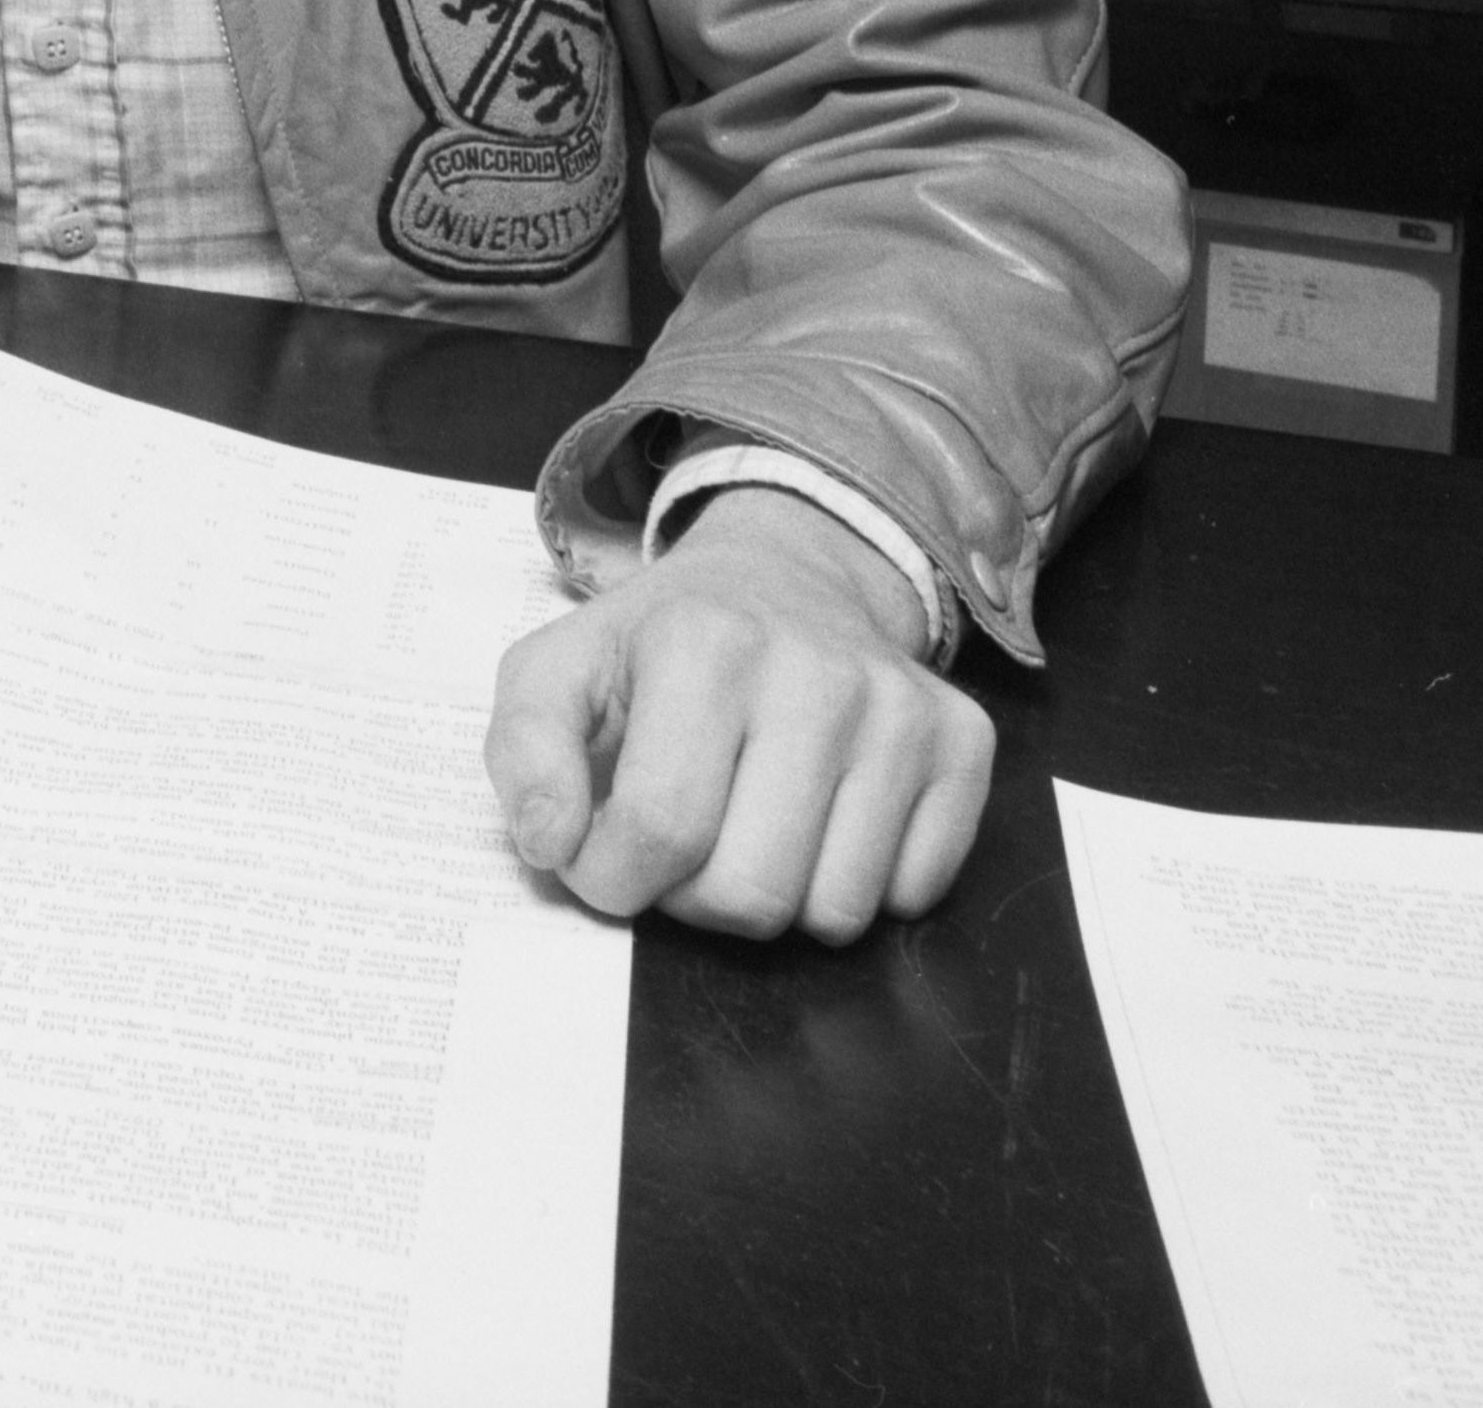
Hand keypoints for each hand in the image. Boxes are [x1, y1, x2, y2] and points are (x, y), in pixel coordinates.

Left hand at [484, 486, 994, 941]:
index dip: (612, 876)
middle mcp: (817, 671)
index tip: (602, 855)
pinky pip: (911, 896)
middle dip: (693, 900)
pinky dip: (856, 884)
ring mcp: (902, 709)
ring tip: (746, 825)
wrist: (784, 576)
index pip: (657, 829)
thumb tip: (552, 845)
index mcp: (703, 643)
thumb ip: (524, 752)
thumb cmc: (660, 643)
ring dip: (776, 898)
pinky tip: (820, 817)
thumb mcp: (556, 671)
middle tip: (680, 845)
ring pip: (836, 912)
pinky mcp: (964, 744)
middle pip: (751, 892)